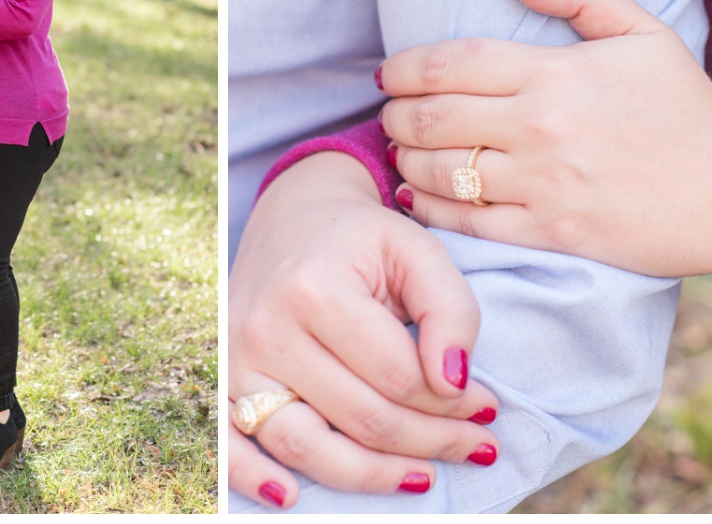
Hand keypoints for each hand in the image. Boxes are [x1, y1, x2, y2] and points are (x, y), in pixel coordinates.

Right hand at [229, 152, 499, 507]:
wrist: (295, 216)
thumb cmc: (362, 238)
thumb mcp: (418, 251)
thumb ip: (450, 310)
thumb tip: (454, 384)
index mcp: (315, 289)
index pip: (398, 378)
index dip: (453, 403)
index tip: (488, 403)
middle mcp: (266, 327)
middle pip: (362, 418)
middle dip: (432, 441)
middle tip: (477, 444)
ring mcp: (238, 358)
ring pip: (307, 446)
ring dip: (374, 476)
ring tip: (425, 476)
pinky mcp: (224, 376)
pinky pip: (233, 443)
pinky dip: (254, 478)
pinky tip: (291, 498)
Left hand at [379, 0, 711, 280]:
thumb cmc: (685, 107)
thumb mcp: (643, 32)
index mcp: (554, 74)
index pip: (452, 63)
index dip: (406, 68)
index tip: (390, 74)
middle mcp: (539, 127)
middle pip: (433, 118)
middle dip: (396, 114)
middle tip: (389, 113)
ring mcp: (542, 183)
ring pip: (441, 171)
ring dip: (405, 159)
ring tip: (399, 150)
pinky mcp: (550, 231)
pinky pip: (467, 223)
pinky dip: (428, 209)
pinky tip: (413, 196)